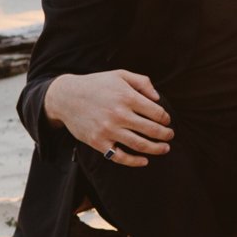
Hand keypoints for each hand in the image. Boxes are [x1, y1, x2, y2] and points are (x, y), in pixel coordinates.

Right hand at [48, 70, 171, 167]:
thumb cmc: (96, 84)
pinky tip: (144, 161)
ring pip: (139, 145)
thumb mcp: (120, 75)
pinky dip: (134, 161)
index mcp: (127, 97)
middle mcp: (119, 114)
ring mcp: (108, 130)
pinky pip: (120, 156)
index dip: (165, 118)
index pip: (156, 112)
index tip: (167, 120)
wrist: (66, 97)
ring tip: (165, 148)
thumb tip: (158, 98)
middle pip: (151, 130)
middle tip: (170, 135)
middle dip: (166, 134)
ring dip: (156, 149)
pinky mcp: (98, 142)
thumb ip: (142, 82)